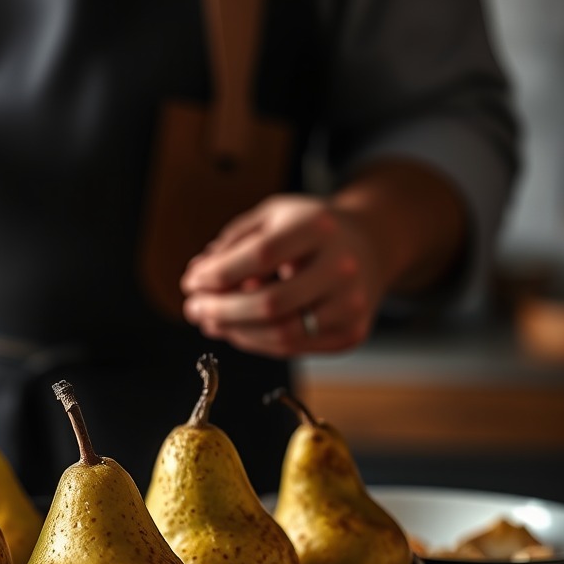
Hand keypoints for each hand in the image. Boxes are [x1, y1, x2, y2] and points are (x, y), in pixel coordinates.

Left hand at [180, 194, 385, 356]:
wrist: (371, 245)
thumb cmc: (311, 230)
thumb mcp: (273, 216)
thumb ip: (234, 243)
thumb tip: (198, 277)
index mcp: (320, 228)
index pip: (262, 255)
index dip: (220, 273)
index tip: (192, 281)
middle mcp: (342, 267)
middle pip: (271, 303)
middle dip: (222, 311)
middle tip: (193, 309)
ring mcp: (350, 305)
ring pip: (281, 334)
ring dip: (235, 332)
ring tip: (210, 322)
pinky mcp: (350, 333)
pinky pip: (293, 348)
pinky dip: (256, 342)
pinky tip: (236, 330)